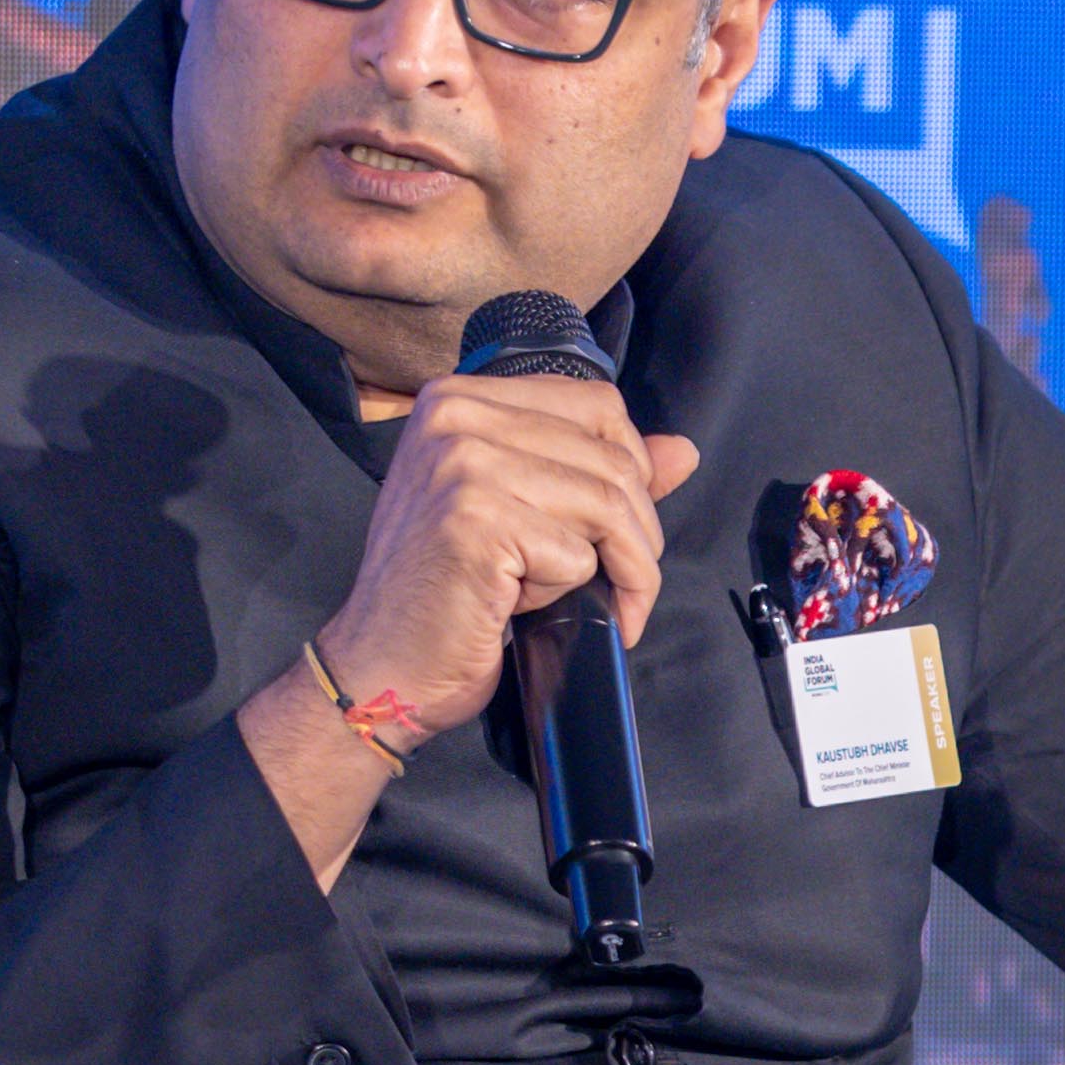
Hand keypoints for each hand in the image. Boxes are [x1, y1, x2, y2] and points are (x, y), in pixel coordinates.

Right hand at [239, 373, 701, 893]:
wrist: (382, 666)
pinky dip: (568, 593)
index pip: (597, 404)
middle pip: (613, 456)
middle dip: (637, 533)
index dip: (630, 469)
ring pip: (608, 504)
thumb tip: (683, 450)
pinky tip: (523, 608)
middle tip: (619, 584)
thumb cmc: (449, 594)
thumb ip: (597, 472)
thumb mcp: (523, 512)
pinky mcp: (475, 520)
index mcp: (460, 397)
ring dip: (617, 570)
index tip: (619, 528)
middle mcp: (456, 417)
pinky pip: (578, 553)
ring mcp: (462, 464)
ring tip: (588, 602)